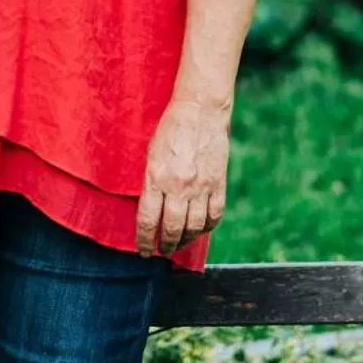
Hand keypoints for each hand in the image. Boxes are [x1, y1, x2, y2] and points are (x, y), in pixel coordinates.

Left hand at [137, 99, 228, 256]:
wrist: (200, 112)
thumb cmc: (170, 130)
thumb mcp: (151, 155)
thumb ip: (151, 184)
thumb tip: (151, 211)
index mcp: (156, 178)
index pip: (148, 220)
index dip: (145, 240)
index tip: (144, 251)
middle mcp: (179, 186)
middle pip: (172, 229)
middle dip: (166, 245)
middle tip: (162, 251)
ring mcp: (201, 187)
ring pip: (194, 227)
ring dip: (185, 241)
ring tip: (178, 245)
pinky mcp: (218, 184)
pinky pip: (214, 216)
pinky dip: (206, 227)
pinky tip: (199, 230)